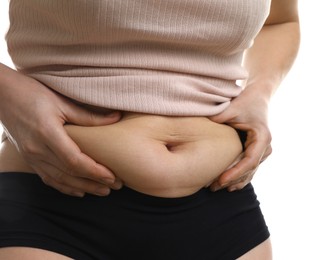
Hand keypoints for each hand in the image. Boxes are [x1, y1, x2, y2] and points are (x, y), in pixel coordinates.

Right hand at [0, 65, 122, 196]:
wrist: (2, 94)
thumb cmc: (32, 93)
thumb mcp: (62, 102)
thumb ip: (89, 116)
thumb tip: (116, 118)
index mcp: (47, 133)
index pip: (74, 160)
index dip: (94, 171)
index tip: (112, 176)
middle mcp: (37, 150)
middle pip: (69, 174)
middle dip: (94, 183)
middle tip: (115, 186)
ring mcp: (31, 156)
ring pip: (60, 179)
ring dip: (83, 188)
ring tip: (102, 191)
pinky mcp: (28, 158)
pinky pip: (48, 178)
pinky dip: (64, 187)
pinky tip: (79, 191)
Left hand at [208, 85, 271, 191]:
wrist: (258, 96)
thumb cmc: (245, 101)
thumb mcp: (233, 107)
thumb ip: (220, 117)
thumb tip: (202, 129)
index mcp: (262, 138)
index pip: (249, 161)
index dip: (235, 173)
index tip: (221, 180)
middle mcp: (265, 147)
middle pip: (249, 170)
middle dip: (231, 180)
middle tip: (212, 187)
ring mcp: (263, 151)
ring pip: (249, 172)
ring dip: (234, 181)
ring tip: (215, 188)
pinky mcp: (256, 152)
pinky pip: (248, 168)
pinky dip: (238, 177)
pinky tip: (226, 185)